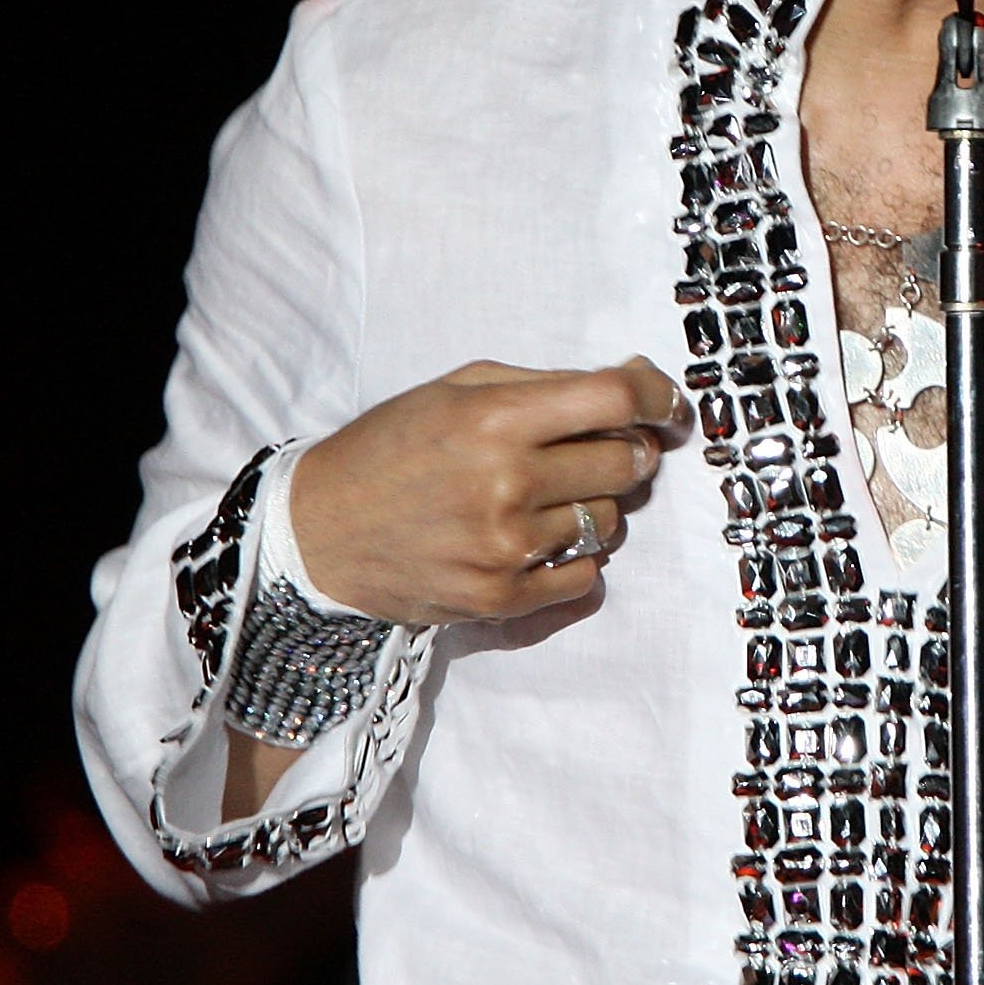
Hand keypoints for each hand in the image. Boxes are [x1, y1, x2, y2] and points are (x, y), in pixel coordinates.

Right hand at [289, 358, 684, 626]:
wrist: (316, 531)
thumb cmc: (391, 448)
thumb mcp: (455, 390)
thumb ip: (545, 386)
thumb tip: (634, 388)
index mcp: (495, 419)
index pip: (616, 400)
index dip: (658, 398)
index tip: (667, 406)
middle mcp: (505, 482)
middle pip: (627, 463)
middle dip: (626, 453)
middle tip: (595, 452)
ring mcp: (504, 546)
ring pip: (609, 520)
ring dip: (591, 505)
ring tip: (542, 498)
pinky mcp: (499, 597)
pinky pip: (585, 575)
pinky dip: (573, 556)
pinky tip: (534, 539)